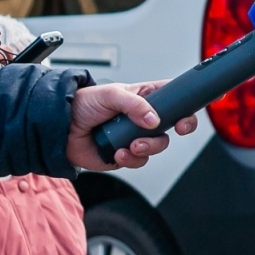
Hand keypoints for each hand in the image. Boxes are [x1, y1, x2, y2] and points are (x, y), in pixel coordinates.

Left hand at [66, 81, 198, 172]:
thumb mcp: (111, 94)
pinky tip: (119, 152)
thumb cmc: (83, 104)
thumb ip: (134, 104)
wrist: (60, 128)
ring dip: (149, 146)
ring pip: (159, 145)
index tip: (195, 108)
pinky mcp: (125, 155)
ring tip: (132, 144)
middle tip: (180, 127)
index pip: (174, 98)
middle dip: (180, 127)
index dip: (187, 103)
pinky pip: (139, 160)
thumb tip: (153, 119)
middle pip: (174, 124)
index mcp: (145, 97)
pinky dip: (132, 158)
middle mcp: (144, 118)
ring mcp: (135, 137)